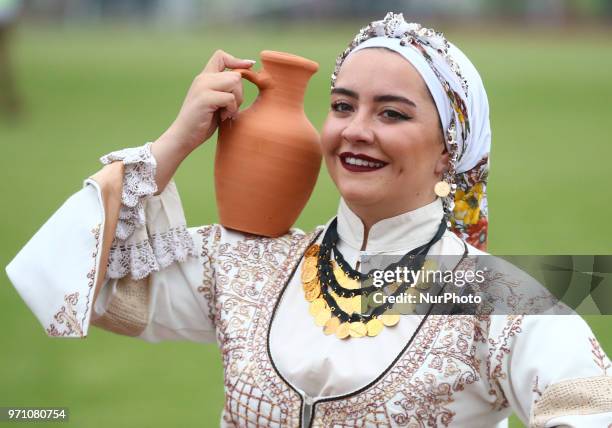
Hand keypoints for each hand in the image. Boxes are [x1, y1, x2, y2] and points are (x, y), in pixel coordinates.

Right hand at [151, 50, 253, 193]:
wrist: (183, 136)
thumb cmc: (201, 123)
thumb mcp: (215, 102)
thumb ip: (224, 90)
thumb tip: (243, 76)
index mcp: (204, 78)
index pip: (221, 56)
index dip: (237, 61)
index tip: (249, 65)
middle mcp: (202, 79)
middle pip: (235, 75)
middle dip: (239, 93)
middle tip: (229, 108)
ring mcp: (203, 87)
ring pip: (234, 83)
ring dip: (236, 101)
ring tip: (225, 112)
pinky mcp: (205, 98)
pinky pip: (230, 97)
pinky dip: (231, 109)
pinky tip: (222, 117)